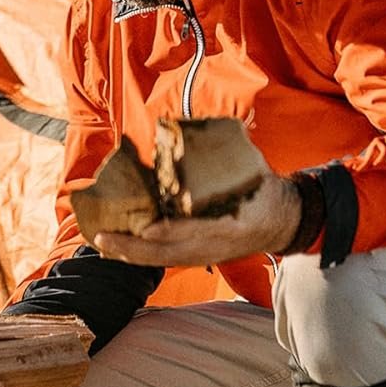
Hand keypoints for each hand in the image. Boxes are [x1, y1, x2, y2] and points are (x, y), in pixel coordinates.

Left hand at [91, 172, 301, 269]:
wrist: (284, 221)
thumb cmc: (262, 190)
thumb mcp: (253, 172)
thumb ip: (228, 153)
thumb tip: (202, 126)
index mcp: (232, 224)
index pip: (197, 230)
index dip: (171, 231)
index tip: (147, 228)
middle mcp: (215, 245)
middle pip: (169, 253)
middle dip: (135, 248)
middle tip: (104, 237)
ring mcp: (206, 255)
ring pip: (163, 260)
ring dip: (130, 254)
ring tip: (102, 243)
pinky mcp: (199, 257)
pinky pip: (166, 259)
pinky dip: (141, 255)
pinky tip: (118, 249)